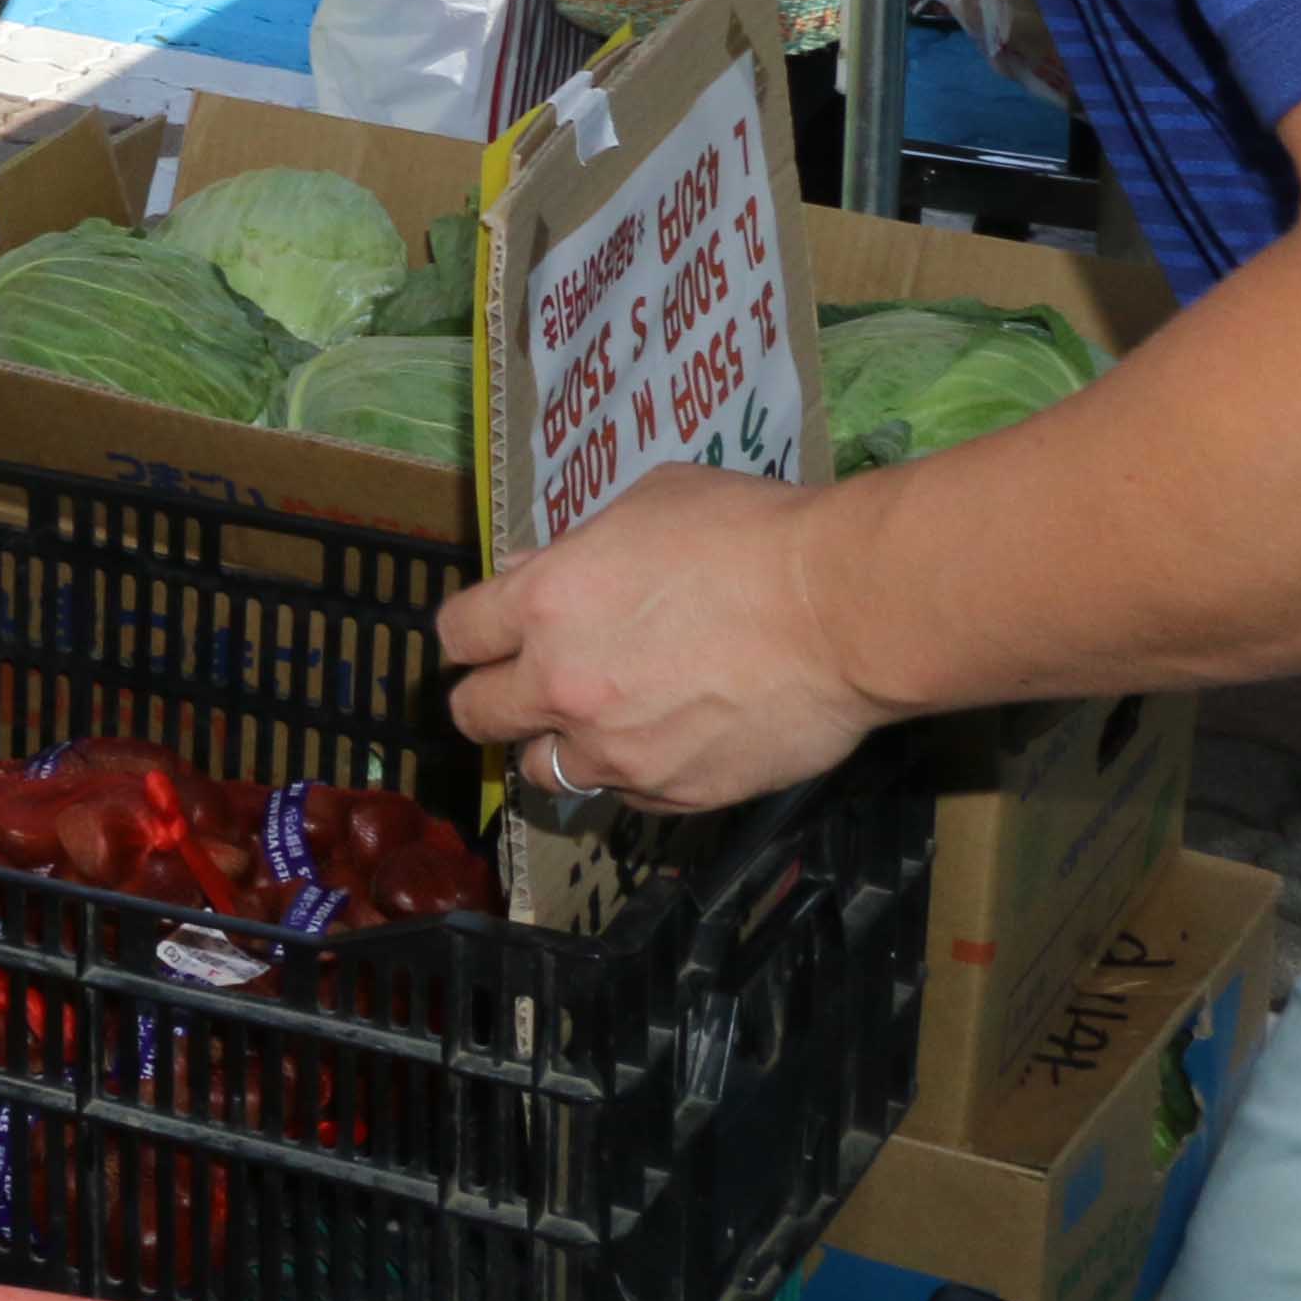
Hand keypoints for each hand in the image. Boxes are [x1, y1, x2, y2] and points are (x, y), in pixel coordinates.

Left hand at [435, 465, 887, 810]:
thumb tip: (531, 570)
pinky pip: (627, 794)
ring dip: (561, 746)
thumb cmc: (750, 535)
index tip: (482, 639)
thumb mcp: (646, 506)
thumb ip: (574, 549)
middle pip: (476, 715)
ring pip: (546, 769)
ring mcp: (617, 750)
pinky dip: (634, 773)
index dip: (467, 636)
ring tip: (601, 723)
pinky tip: (668, 742)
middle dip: (489, 702)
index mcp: (543, 605)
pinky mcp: (676, 792)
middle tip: (519, 692)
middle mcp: (561, 686)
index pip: (456, 634)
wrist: (843, 610)